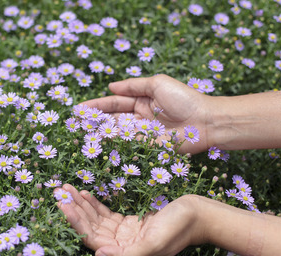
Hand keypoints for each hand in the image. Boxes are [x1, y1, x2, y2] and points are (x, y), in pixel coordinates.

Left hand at [56, 184, 203, 255]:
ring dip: (80, 205)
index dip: (76, 222)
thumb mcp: (155, 244)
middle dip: (74, 210)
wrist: (198, 214)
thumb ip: (127, 255)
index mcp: (126, 254)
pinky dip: (94, 204)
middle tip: (58, 192)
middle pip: (90, 228)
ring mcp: (125, 234)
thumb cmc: (179, 228)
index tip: (63, 204)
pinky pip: (106, 214)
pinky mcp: (129, 223)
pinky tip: (84, 194)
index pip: (92, 239)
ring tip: (66, 189)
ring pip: (96, 220)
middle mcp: (122, 246)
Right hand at [82, 74, 213, 153]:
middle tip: (76, 122)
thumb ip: (133, 85)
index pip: (114, 102)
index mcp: (142, 100)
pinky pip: (127, 145)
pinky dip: (113, 144)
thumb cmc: (184, 99)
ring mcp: (142, 132)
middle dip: (95, 120)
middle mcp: (139, 117)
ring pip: (117, 132)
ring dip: (100, 132)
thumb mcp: (157, 83)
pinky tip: (99, 143)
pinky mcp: (147, 147)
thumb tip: (110, 86)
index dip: (97, 105)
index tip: (80, 108)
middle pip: (112, 118)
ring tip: (82, 133)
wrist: (205, 122)